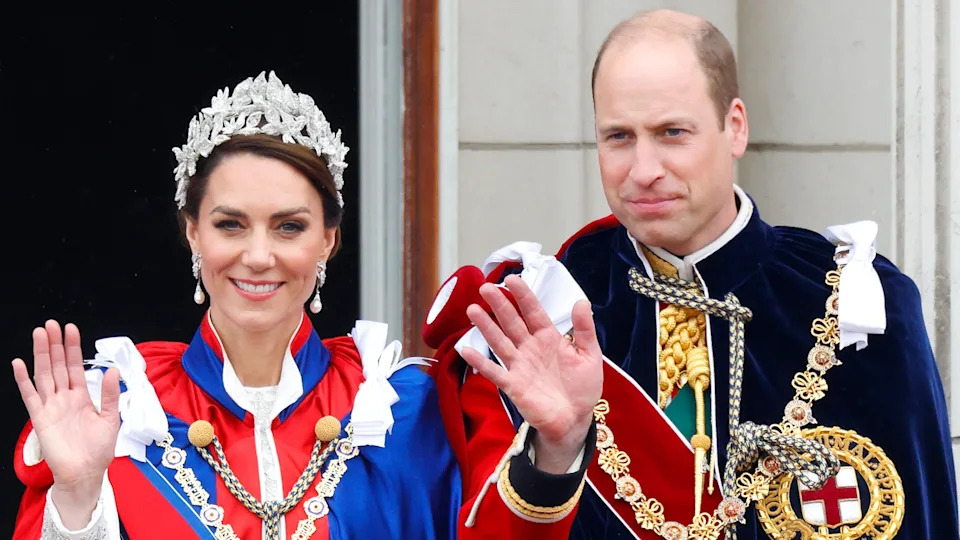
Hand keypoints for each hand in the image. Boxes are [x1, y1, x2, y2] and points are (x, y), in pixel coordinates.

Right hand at [11, 320, 120, 527]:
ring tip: (39, 334)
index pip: (76, 366)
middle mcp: (64, 398)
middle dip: (55, 344)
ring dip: (41, 355)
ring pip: (44, 375)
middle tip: (51, 324)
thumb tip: (112, 371)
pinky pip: (30, 396)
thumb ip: (109, 395)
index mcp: (81, 396)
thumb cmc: (98, 449)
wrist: (86, 473)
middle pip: (58, 365)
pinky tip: (19, 364)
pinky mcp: (40, 418)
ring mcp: (51, 406)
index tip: (70, 328)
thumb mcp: (110, 419)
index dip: (73, 348)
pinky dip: (24, 380)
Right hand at [461, 275, 601, 473]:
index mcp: (549, 338)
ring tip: (473, 310)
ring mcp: (519, 365)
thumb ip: (584, 330)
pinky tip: (466, 350)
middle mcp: (530, 348)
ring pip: (499, 342)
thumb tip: (582, 301)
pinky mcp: (513, 385)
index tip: (511, 279)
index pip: (533, 311)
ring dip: (486, 327)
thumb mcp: (590, 356)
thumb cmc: (582, 388)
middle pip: (512, 322)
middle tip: (486, 288)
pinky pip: (494, 371)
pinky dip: (480, 361)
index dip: (523, 295)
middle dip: (499, 304)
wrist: (575, 420)